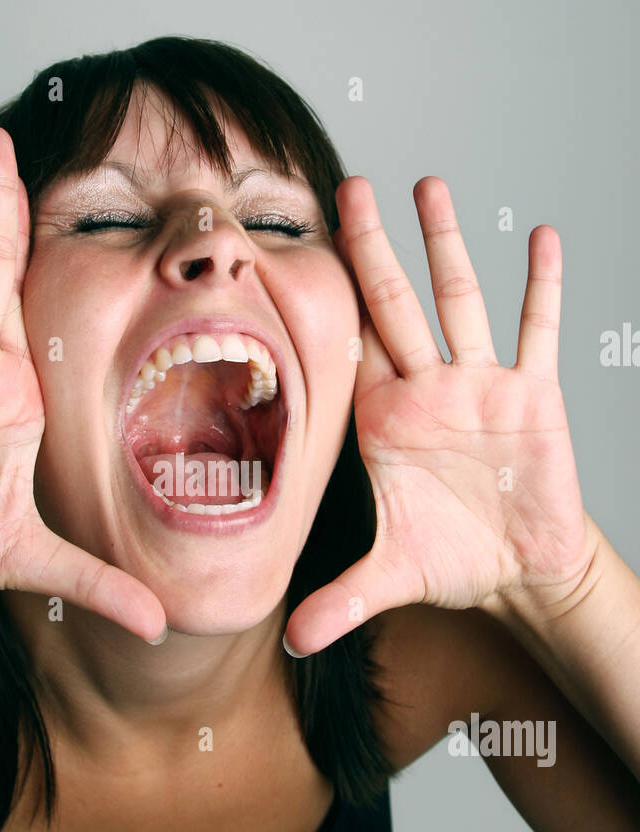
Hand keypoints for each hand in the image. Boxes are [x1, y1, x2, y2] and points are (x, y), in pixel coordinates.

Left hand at [284, 176, 592, 656]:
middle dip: (373, 248)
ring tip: (429, 187)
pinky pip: (537, 331)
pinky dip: (542, 289)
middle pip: (394, 305)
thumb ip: (340, 601)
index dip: (324, 301)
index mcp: (382, 419)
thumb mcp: (391, 576)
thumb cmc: (453, 560)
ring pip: (460, 301)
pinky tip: (542, 239)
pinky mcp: (533, 394)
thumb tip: (289, 644)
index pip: (347, 347)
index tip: (293, 248)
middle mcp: (426, 388)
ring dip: (446, 245)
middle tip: (348, 187)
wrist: (521, 571)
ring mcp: (480, 384)